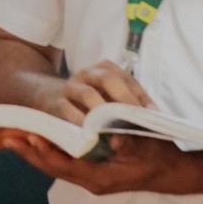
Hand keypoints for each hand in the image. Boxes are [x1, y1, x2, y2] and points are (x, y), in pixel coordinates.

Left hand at [5, 133, 202, 194]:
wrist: (171, 172)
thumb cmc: (158, 157)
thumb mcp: (146, 147)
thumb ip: (128, 144)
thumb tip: (111, 141)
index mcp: (100, 178)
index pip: (65, 166)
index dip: (46, 152)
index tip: (29, 137)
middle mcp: (91, 181)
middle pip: (52, 167)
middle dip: (30, 152)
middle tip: (8, 136)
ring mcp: (90, 177)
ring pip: (55, 165)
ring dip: (35, 151)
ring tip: (15, 137)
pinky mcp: (92, 172)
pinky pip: (64, 162)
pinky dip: (49, 150)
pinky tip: (39, 139)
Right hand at [34, 60, 153, 123]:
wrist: (47, 96)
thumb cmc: (86, 100)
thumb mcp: (106, 96)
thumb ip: (127, 104)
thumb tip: (155, 116)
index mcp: (103, 69)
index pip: (126, 78)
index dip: (140, 95)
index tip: (153, 114)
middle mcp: (87, 74)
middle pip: (108, 79)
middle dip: (125, 99)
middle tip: (136, 118)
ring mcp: (70, 86)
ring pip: (88, 93)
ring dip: (102, 111)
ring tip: (114, 128)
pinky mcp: (56, 102)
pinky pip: (68, 110)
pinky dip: (81, 122)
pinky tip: (91, 134)